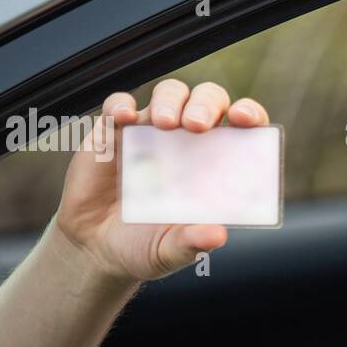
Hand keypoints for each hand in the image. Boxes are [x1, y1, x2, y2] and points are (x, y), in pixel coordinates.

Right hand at [51, 79, 271, 283]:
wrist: (97, 250)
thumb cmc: (144, 246)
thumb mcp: (171, 252)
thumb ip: (192, 244)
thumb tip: (217, 235)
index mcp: (214, 165)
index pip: (242, 127)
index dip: (249, 114)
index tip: (244, 119)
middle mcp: (187, 142)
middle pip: (207, 100)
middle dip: (206, 104)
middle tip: (196, 125)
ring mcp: (150, 134)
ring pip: (170, 94)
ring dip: (171, 100)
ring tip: (164, 123)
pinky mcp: (112, 134)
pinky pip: (118, 106)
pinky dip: (122, 104)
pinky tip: (124, 117)